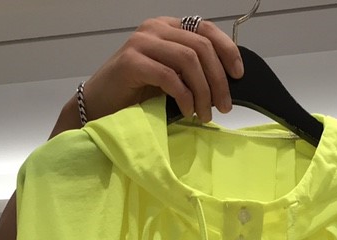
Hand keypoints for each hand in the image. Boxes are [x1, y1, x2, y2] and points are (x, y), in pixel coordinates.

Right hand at [80, 17, 243, 125]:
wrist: (98, 107)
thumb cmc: (134, 96)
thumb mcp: (169, 78)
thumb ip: (190, 71)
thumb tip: (224, 83)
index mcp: (166, 28)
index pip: (205, 30)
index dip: (227, 50)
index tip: (239, 75)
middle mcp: (155, 29)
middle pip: (201, 47)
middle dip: (218, 80)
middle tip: (224, 107)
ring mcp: (141, 43)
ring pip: (188, 60)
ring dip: (203, 91)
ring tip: (204, 114)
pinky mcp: (131, 63)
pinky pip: (169, 77)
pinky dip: (184, 96)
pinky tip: (187, 111)